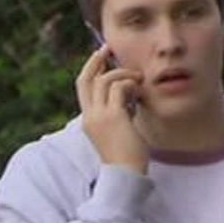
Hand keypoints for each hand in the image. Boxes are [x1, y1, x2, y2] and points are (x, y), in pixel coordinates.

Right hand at [77, 45, 147, 174]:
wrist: (126, 174)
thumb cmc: (126, 156)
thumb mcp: (118, 130)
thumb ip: (118, 112)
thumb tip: (128, 95)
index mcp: (88, 120)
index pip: (83, 87)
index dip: (90, 69)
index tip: (101, 58)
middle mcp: (90, 116)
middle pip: (86, 79)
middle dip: (96, 60)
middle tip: (108, 48)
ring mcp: (100, 116)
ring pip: (105, 80)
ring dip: (123, 73)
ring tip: (138, 78)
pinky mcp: (114, 116)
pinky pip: (120, 88)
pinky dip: (130, 84)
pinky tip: (140, 90)